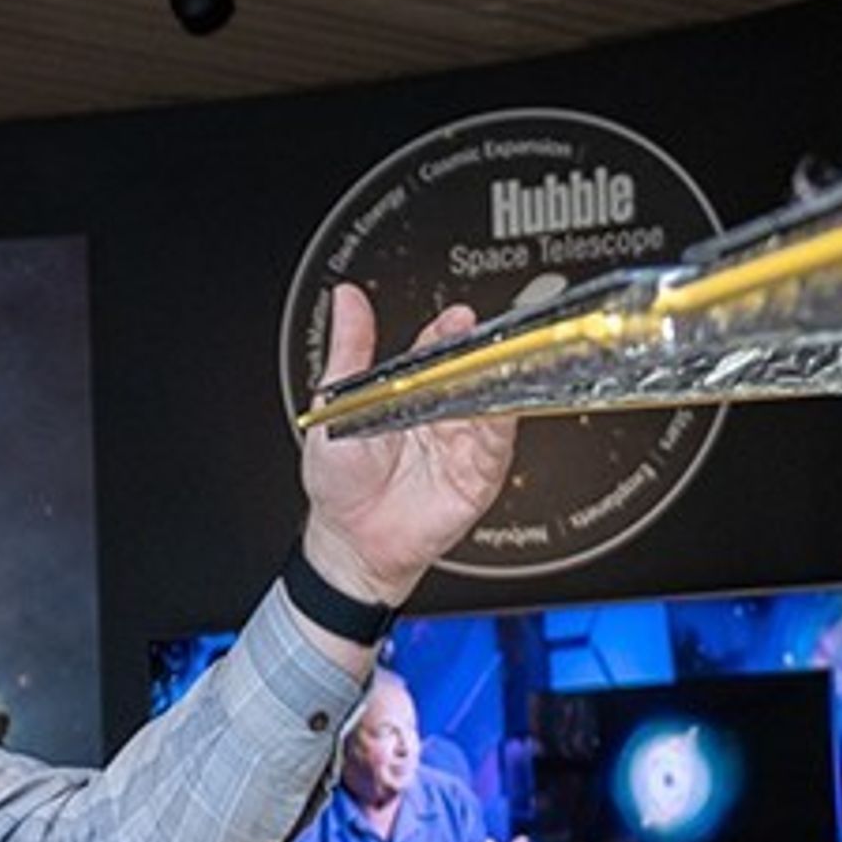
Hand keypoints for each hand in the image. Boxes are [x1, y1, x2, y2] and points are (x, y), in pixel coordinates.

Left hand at [296, 284, 519, 608]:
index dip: (450, 331)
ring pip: (494, 399)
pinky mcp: (481, 471)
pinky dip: (505, 420)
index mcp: (410, 389)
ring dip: (500, 380)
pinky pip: (500, 440)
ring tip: (501, 364)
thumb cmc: (340, 481)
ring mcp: (464, 439)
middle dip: (481, 351)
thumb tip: (346, 299)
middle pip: (472, 370)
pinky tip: (503, 405)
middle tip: (482, 338)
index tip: (457, 318)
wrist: (351, 542)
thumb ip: (349, 350)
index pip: (439, 347)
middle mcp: (441, 410)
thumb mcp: (336, 404)